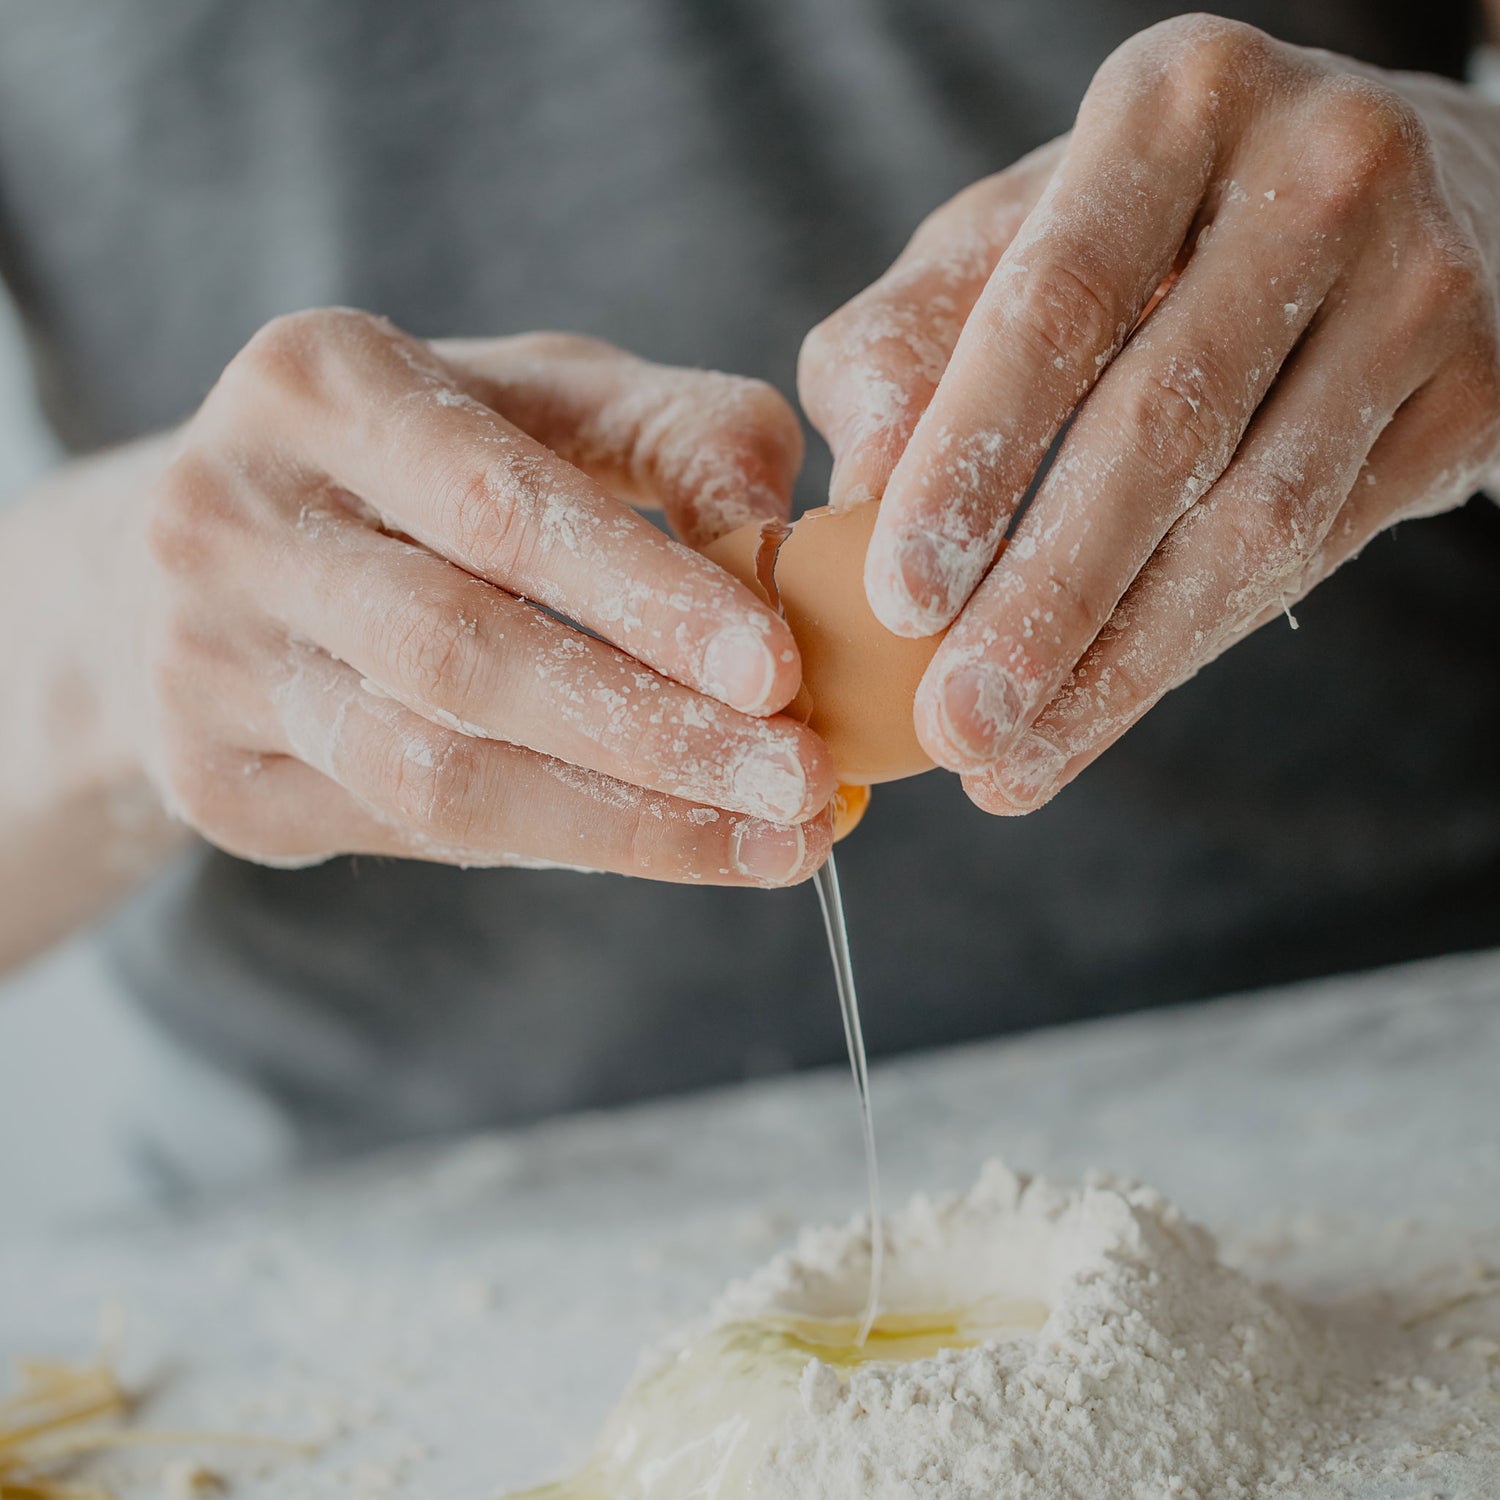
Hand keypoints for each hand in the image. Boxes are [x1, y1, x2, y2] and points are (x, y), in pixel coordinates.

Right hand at [134, 313, 833, 882]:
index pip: (498, 508)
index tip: (780, 672)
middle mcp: (225, 519)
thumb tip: (785, 550)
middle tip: (802, 785)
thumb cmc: (429, 459)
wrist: (221, 546)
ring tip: (772, 842)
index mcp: (315, 385)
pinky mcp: (209, 776)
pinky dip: (558, 844)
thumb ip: (680, 437)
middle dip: (654, 736)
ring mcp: (199, 659)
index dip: (646, 600)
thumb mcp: (549, 398)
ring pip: (431, 775)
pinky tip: (670, 842)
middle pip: (463, 656)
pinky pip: (409, 832)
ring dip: (622, 823)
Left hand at [800, 16, 1499, 811]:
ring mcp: (1420, 280)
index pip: (1056, 306)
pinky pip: (1319, 550)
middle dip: (1045, 603)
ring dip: (1121, 665)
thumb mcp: (1005, 240)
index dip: (971, 465)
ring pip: (1255, 519)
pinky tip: (1102, 708)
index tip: (898, 600)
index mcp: (1173, 107)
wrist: (1396, 195)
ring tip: (1010, 758)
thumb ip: (907, 340)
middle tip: (955, 725)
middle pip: (1162, 429)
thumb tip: (860, 479)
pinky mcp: (1479, 386)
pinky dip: (1197, 647)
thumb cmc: (1147, 232)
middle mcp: (1318, 171)